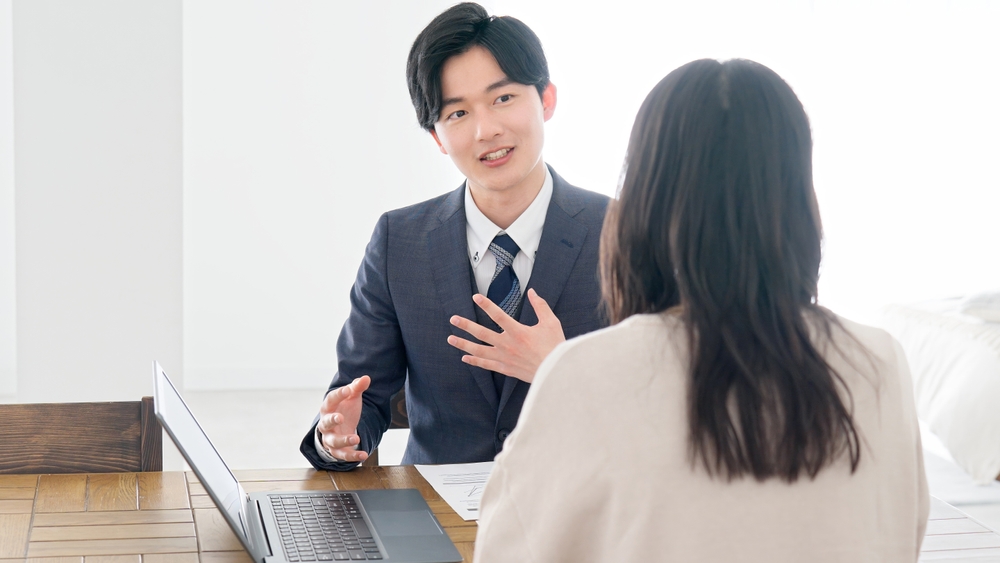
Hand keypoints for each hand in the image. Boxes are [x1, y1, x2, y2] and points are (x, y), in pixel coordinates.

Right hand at [316, 376, 370, 462]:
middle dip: (332, 420)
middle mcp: (326, 424)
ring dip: (344, 440)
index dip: (338, 394)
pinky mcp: (338, 451)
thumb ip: (357, 388)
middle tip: (340, 418)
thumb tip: (366, 378)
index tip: (348, 390)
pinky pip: (343, 455)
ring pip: (333, 441)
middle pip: (325, 423)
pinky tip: (364, 454)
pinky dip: (353, 456)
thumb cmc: (344, 409)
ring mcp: (330, 438)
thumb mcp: (351, 397)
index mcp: (328, 408)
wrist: (339, 428)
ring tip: (356, 438)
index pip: (331, 400)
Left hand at [447, 289, 564, 382]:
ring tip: (450, 339)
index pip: (498, 315)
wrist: (556, 372)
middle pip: (482, 333)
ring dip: (463, 344)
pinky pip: (486, 365)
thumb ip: (540, 306)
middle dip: (466, 325)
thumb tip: (532, 292)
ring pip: (479, 351)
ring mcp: (504, 358)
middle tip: (453, 319)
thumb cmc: (555, 347)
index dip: (486, 305)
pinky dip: (474, 361)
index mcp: (518, 332)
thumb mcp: (551, 323)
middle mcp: (508, 345)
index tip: (475, 297)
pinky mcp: (505, 368)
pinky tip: (464, 358)